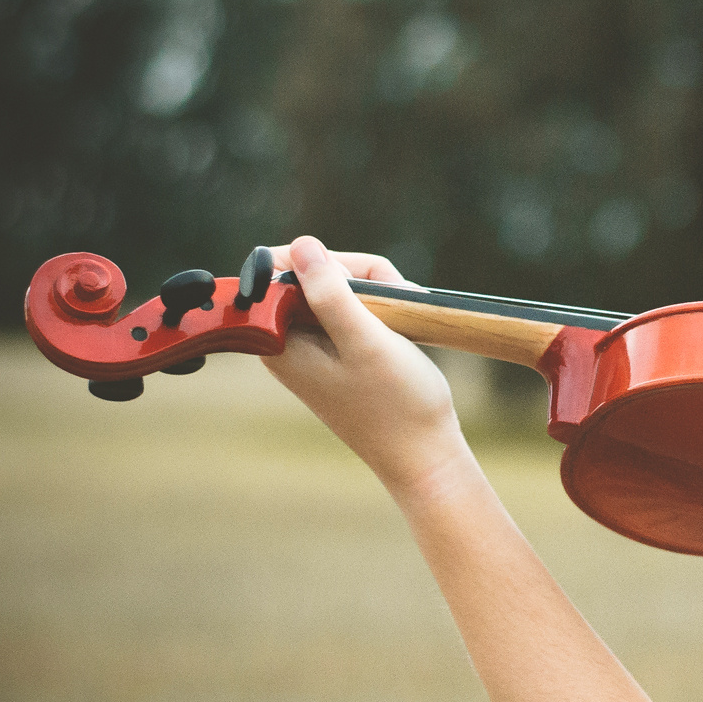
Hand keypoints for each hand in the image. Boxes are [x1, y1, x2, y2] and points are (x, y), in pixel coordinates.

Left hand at [261, 236, 468, 498]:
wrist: (423, 455)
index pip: (281, 267)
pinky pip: (351, 311)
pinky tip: (401, 331)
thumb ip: (329, 293)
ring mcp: (312, 348)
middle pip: (311, 274)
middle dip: (359, 279)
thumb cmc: (397, 404)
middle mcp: (287, 342)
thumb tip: (302, 246)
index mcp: (279, 340)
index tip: (366, 289)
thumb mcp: (365, 341)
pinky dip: (380, 312)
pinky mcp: (336, 354)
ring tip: (405, 319)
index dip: (326, 263)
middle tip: (398, 303)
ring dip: (377, 295)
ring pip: (337, 290)